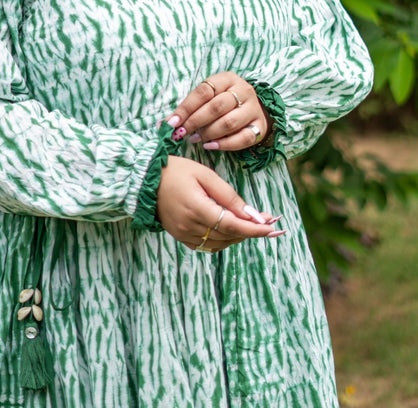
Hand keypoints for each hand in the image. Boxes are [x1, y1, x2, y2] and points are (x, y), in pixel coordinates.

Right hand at [156, 156, 282, 252]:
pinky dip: (222, 240)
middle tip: (269, 222)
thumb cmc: (177, 171)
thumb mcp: (205, 175)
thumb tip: (253, 214)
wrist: (145, 178)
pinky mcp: (179, 236)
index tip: (272, 227)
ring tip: (252, 224)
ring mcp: (183, 234)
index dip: (254, 229)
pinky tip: (230, 230)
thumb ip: (228, 196)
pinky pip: (206, 245)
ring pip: (219, 244)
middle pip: (228, 236)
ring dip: (237, 236)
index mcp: (196, 208)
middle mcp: (189, 226)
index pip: (232, 225)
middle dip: (251, 231)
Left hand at [166, 72, 270, 151]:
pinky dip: (224, 144)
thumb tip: (164, 124)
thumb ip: (189, 108)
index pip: (203, 91)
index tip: (172, 122)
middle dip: (195, 122)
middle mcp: (243, 91)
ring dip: (208, 133)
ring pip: (229, 123)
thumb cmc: (223, 101)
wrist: (253, 107)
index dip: (186, 107)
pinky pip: (243, 138)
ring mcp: (254, 109)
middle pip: (216, 107)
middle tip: (181, 132)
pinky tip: (210, 146)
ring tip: (195, 139)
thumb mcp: (208, 97)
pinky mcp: (260, 126)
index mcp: (227, 78)